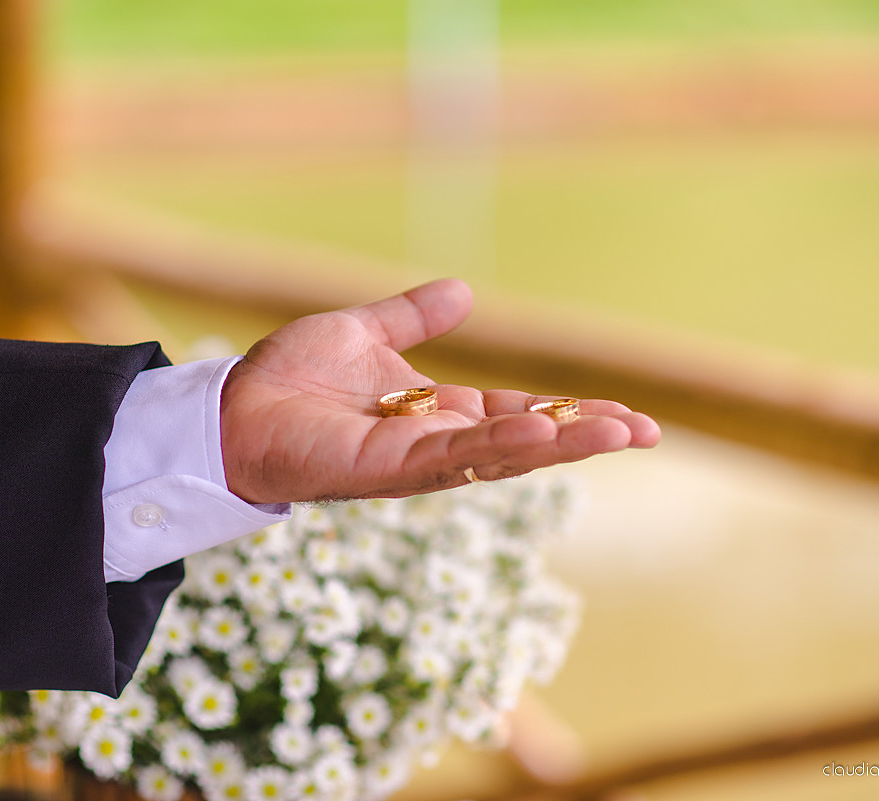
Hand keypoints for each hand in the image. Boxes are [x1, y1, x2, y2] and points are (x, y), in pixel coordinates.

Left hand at [219, 278, 659, 503]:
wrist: (232, 405)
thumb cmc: (290, 376)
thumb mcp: (362, 332)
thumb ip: (412, 318)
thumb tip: (463, 291)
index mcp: (436, 414)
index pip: (519, 414)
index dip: (570, 414)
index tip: (627, 416)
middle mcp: (434, 445)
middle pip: (524, 444)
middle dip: (583, 437)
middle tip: (646, 433)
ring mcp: (413, 462)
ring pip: (500, 457)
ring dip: (560, 446)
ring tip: (618, 432)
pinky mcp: (383, 470)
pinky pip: (449, 459)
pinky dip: (496, 448)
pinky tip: (539, 435)